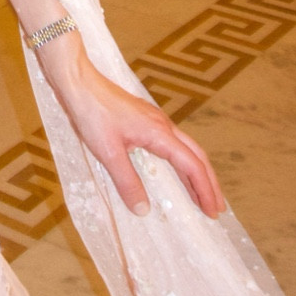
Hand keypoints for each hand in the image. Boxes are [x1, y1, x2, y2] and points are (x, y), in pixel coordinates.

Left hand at [36, 35, 226, 219]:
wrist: (79, 82)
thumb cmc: (93, 113)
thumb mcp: (109, 153)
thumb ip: (128, 182)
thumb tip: (143, 210)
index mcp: (159, 133)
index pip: (192, 165)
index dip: (204, 190)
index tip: (212, 212)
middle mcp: (163, 125)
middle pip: (197, 156)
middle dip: (209, 182)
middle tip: (217, 208)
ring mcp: (154, 120)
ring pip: (186, 147)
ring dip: (197, 171)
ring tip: (202, 194)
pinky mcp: (144, 119)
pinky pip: (173, 143)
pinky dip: (182, 160)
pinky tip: (174, 169)